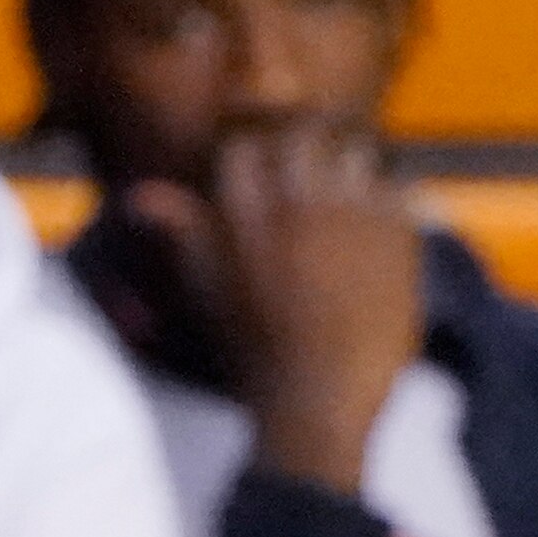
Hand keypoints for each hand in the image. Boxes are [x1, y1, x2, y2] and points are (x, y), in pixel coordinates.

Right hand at [118, 120, 420, 496]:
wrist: (319, 403)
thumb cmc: (256, 352)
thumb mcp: (210, 291)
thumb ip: (183, 233)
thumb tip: (140, 195)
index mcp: (244, 212)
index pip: (247, 142)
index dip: (260, 148)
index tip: (273, 167)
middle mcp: (295, 202)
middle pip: (304, 132)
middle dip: (309, 142)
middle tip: (317, 168)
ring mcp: (350, 215)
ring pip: (354, 150)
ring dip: (352, 164)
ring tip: (350, 197)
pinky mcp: (395, 235)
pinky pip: (397, 185)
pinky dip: (390, 195)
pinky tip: (381, 225)